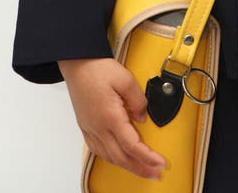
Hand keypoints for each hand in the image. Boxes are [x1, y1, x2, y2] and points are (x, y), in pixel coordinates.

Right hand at [58, 57, 166, 180]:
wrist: (77, 64)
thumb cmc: (98, 68)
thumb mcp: (125, 78)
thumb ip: (138, 100)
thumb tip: (143, 117)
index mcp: (110, 117)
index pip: (132, 145)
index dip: (147, 158)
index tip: (160, 163)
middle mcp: (98, 127)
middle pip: (121, 157)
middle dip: (140, 169)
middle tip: (156, 174)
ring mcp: (90, 128)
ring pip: (109, 157)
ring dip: (127, 166)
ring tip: (142, 169)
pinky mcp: (85, 126)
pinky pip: (99, 150)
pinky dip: (112, 159)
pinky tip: (119, 158)